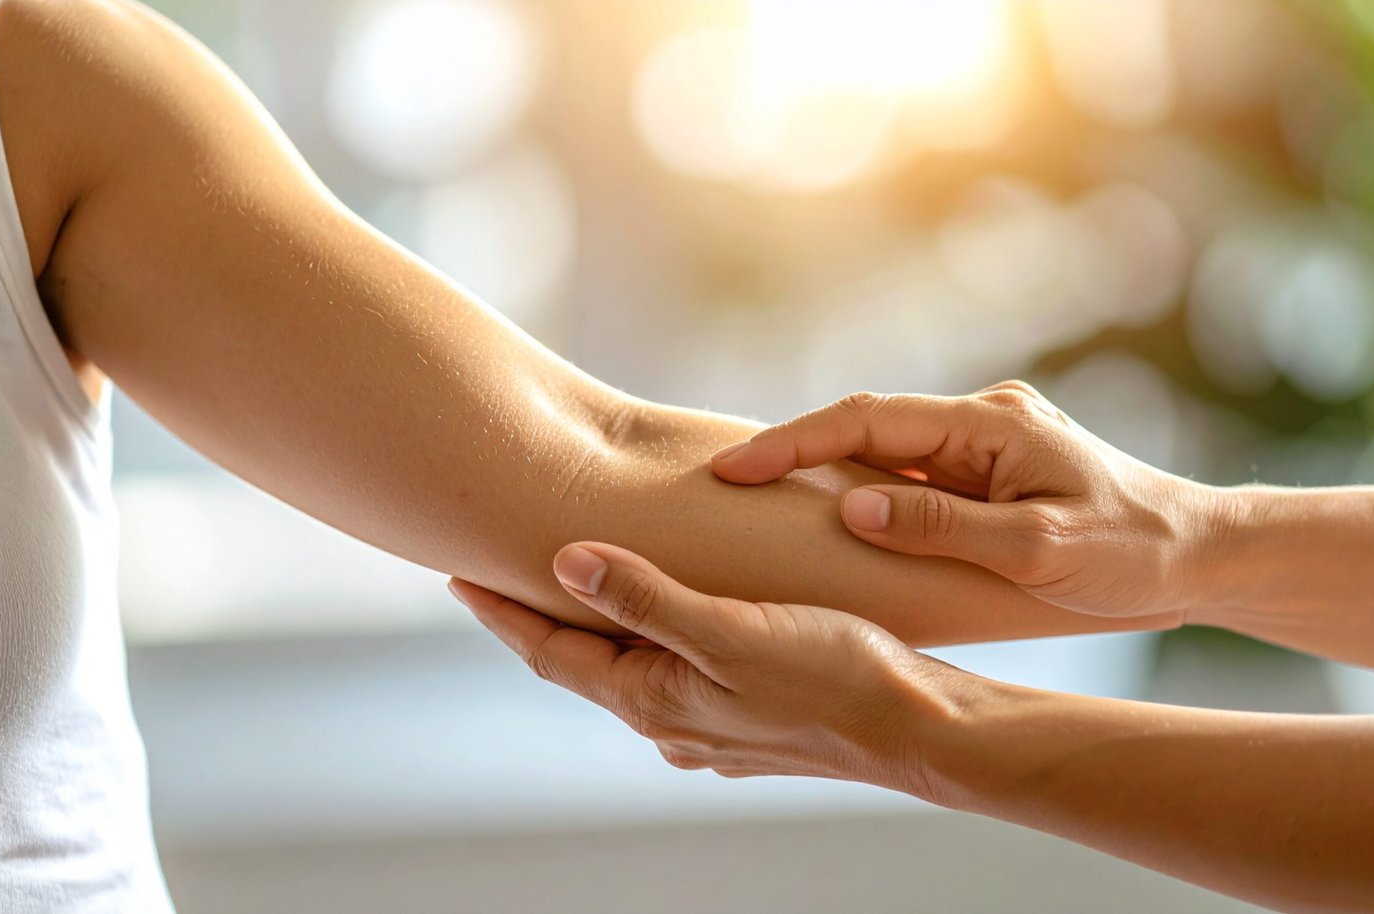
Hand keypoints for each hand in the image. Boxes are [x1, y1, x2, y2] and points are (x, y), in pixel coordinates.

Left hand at [448, 543, 960, 792]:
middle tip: (504, 571)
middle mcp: (671, 721)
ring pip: (634, 667)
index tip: (455, 574)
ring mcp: (711, 726)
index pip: (551, 653)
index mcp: (653, 700)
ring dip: (602, 628)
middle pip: (585, 663)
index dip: (501, 612)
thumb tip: (563, 562)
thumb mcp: (730, 630)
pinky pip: (679, 671)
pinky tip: (676, 618)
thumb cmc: (833, 674)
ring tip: (582, 584)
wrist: (919, 727)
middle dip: (544, 618)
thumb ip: (644, 596)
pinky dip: (656, 638)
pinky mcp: (750, 717)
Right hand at [710, 382, 1221, 622]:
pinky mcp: (991, 471)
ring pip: (887, 453)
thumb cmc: (1131, 553)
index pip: (869, 418)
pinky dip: (869, 496)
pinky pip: (914, 477)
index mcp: (993, 424)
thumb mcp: (1039, 551)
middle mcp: (984, 419)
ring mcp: (987, 442)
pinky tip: (835, 525)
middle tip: (724, 485)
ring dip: (827, 476)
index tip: (735, 468)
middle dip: (794, 453)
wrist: (1201, 552)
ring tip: (759, 506)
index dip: (795, 441)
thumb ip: (942, 528)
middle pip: (867, 427)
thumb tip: (852, 505)